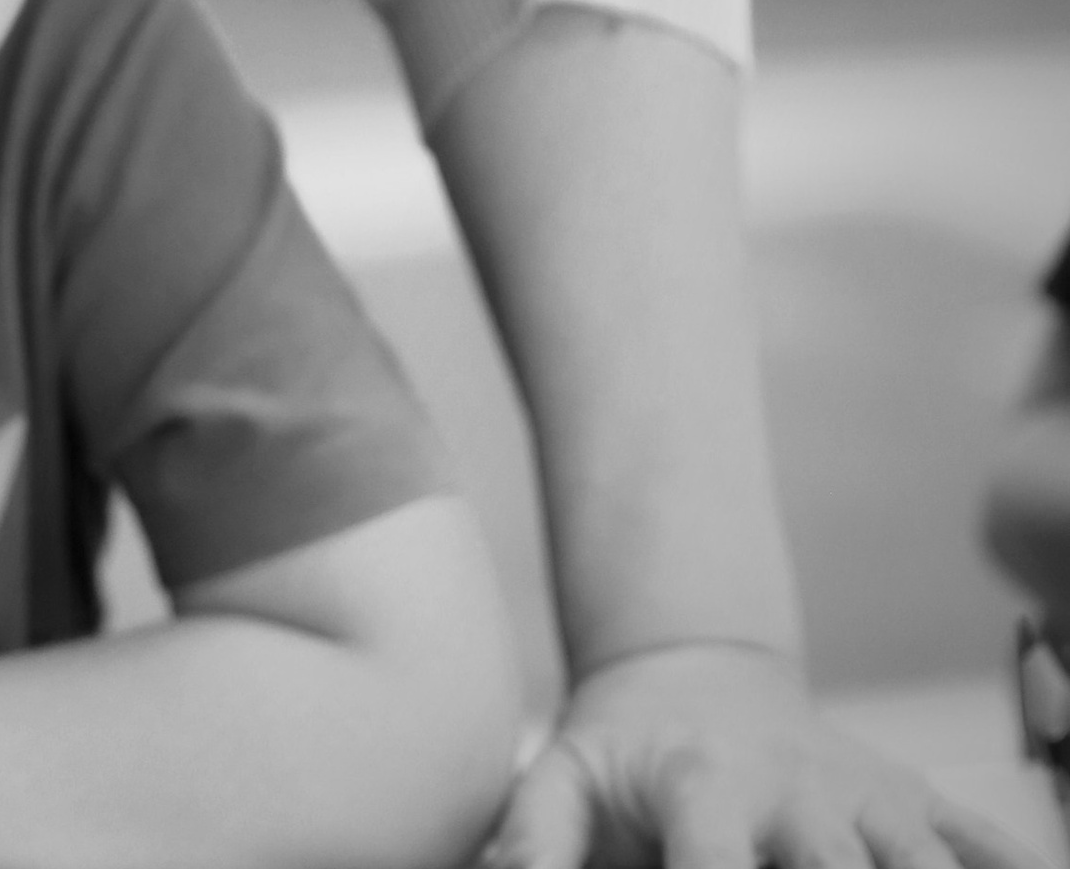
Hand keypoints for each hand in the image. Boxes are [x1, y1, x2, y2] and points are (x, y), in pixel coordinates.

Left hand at [489, 643, 1046, 868]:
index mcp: (705, 783)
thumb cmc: (621, 745)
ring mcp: (868, 796)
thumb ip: (533, 836)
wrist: (694, 668)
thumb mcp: (560, 772)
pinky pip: (984, 849)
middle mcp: (797, 789)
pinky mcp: (917, 803)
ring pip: (920, 860)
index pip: (720, 865)